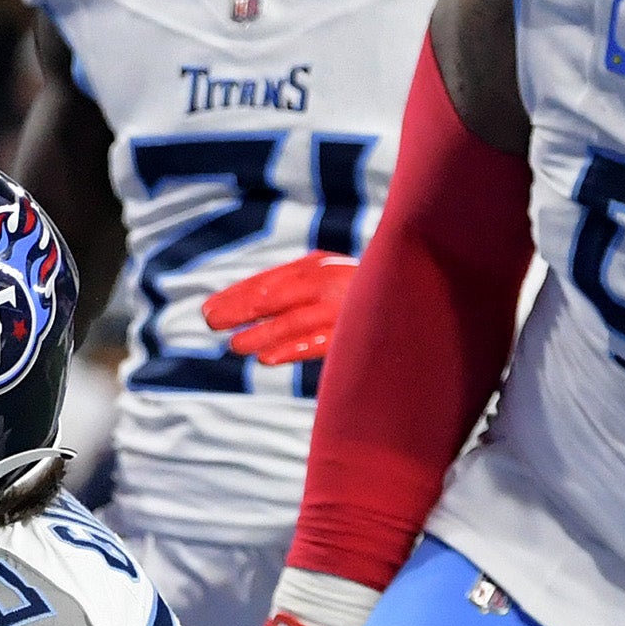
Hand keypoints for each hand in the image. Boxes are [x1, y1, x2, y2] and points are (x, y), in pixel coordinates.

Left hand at [202, 251, 356, 365]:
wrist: (415, 295)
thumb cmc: (362, 291)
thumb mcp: (326, 278)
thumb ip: (293, 287)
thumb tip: (248, 303)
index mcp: (318, 266)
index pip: (268, 280)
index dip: (236, 294)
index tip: (209, 307)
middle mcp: (328, 282)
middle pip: (274, 296)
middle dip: (240, 308)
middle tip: (210, 321)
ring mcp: (342, 307)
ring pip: (293, 320)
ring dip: (261, 334)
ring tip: (234, 345)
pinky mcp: (355, 332)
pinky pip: (320, 342)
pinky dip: (293, 349)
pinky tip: (268, 359)